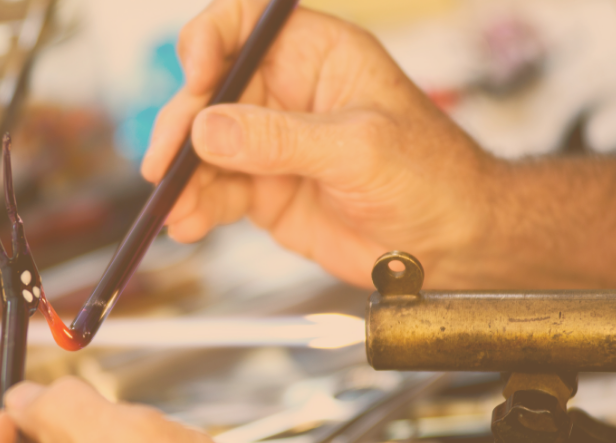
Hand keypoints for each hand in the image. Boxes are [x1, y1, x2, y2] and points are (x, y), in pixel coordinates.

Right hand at [142, 0, 497, 288]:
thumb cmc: (430, 176)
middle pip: (210, 94)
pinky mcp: (266, 192)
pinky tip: (188, 225)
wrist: (449, 244)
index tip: (196, 78)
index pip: (244, 25)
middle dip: (182, 128)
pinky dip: (197, 208)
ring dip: (183, 178)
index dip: (210, 41)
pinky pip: (217, 193)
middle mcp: (286, 95)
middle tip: (166, 165)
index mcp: (316, 57)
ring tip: (176, 210)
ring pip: (205, 149)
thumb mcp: (359, 149)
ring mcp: (272, 147)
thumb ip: (282, 139)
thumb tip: (207, 130)